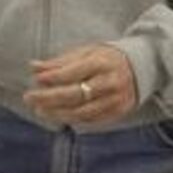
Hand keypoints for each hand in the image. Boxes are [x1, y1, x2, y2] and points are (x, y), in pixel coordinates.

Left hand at [24, 44, 138, 125]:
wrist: (143, 67)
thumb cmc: (107, 58)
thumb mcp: (86, 52)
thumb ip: (59, 62)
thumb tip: (33, 67)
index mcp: (102, 62)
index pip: (74, 72)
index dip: (53, 77)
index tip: (36, 79)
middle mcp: (111, 82)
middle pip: (76, 94)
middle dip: (49, 98)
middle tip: (29, 98)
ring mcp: (116, 99)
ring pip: (82, 111)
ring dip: (57, 113)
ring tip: (39, 110)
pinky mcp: (118, 112)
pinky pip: (91, 120)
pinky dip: (72, 119)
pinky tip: (57, 115)